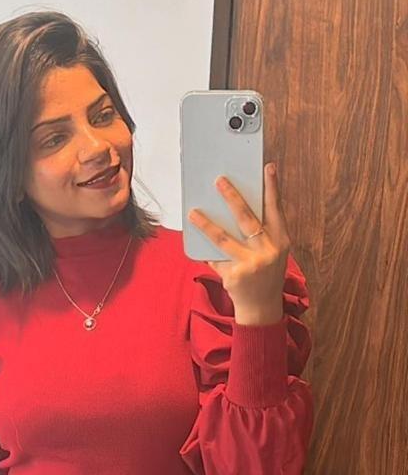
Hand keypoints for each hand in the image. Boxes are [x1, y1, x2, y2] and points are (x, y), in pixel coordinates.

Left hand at [188, 162, 290, 324]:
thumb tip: (236, 206)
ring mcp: (250, 265)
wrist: (262, 307)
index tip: (267, 167)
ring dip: (206, 224)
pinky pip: (215, 258)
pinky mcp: (234, 276)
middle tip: (219, 181)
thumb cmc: (266, 273)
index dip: (272, 188)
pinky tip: (194, 239)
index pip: (275, 209)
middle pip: (247, 219)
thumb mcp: (273, 251)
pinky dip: (205, 250)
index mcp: (280, 241)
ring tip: (193, 213)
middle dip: (232, 197)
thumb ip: (263, 231)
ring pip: (224, 238)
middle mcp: (267, 251)